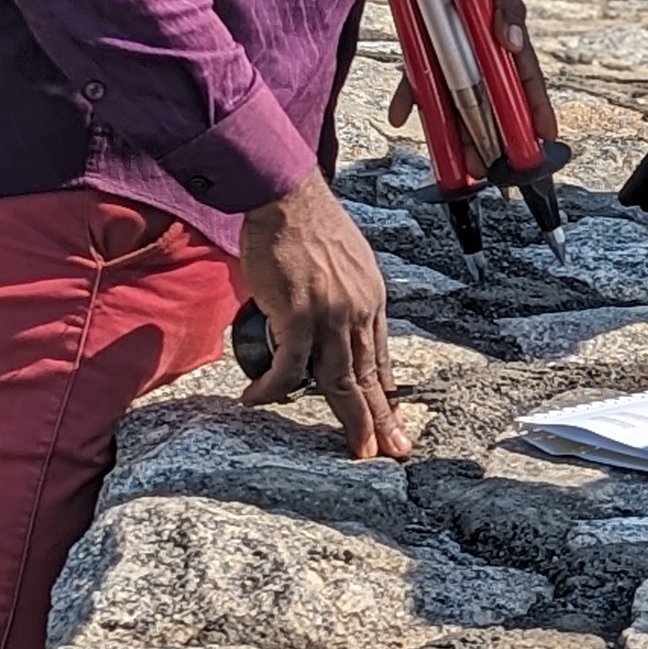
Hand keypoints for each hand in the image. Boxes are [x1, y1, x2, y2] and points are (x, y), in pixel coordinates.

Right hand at [237, 167, 409, 460]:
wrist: (287, 198)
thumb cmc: (307, 224)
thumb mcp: (346, 262)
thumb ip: (345, 294)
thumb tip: (334, 318)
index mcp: (370, 299)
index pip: (380, 356)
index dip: (384, 391)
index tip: (391, 418)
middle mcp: (358, 310)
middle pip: (368, 376)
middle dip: (380, 418)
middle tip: (389, 450)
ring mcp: (331, 315)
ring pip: (341, 381)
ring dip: (348, 419)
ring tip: (354, 450)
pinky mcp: (298, 315)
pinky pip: (288, 367)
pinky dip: (273, 389)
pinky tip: (257, 399)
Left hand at [390, 0, 557, 153]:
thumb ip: (509, 7)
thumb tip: (515, 44)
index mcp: (503, 34)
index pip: (526, 78)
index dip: (537, 109)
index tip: (544, 139)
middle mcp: (478, 47)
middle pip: (489, 99)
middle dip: (493, 135)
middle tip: (493, 167)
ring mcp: (449, 50)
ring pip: (455, 98)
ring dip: (456, 130)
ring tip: (462, 161)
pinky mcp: (419, 46)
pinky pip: (415, 78)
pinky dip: (408, 96)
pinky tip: (400, 116)